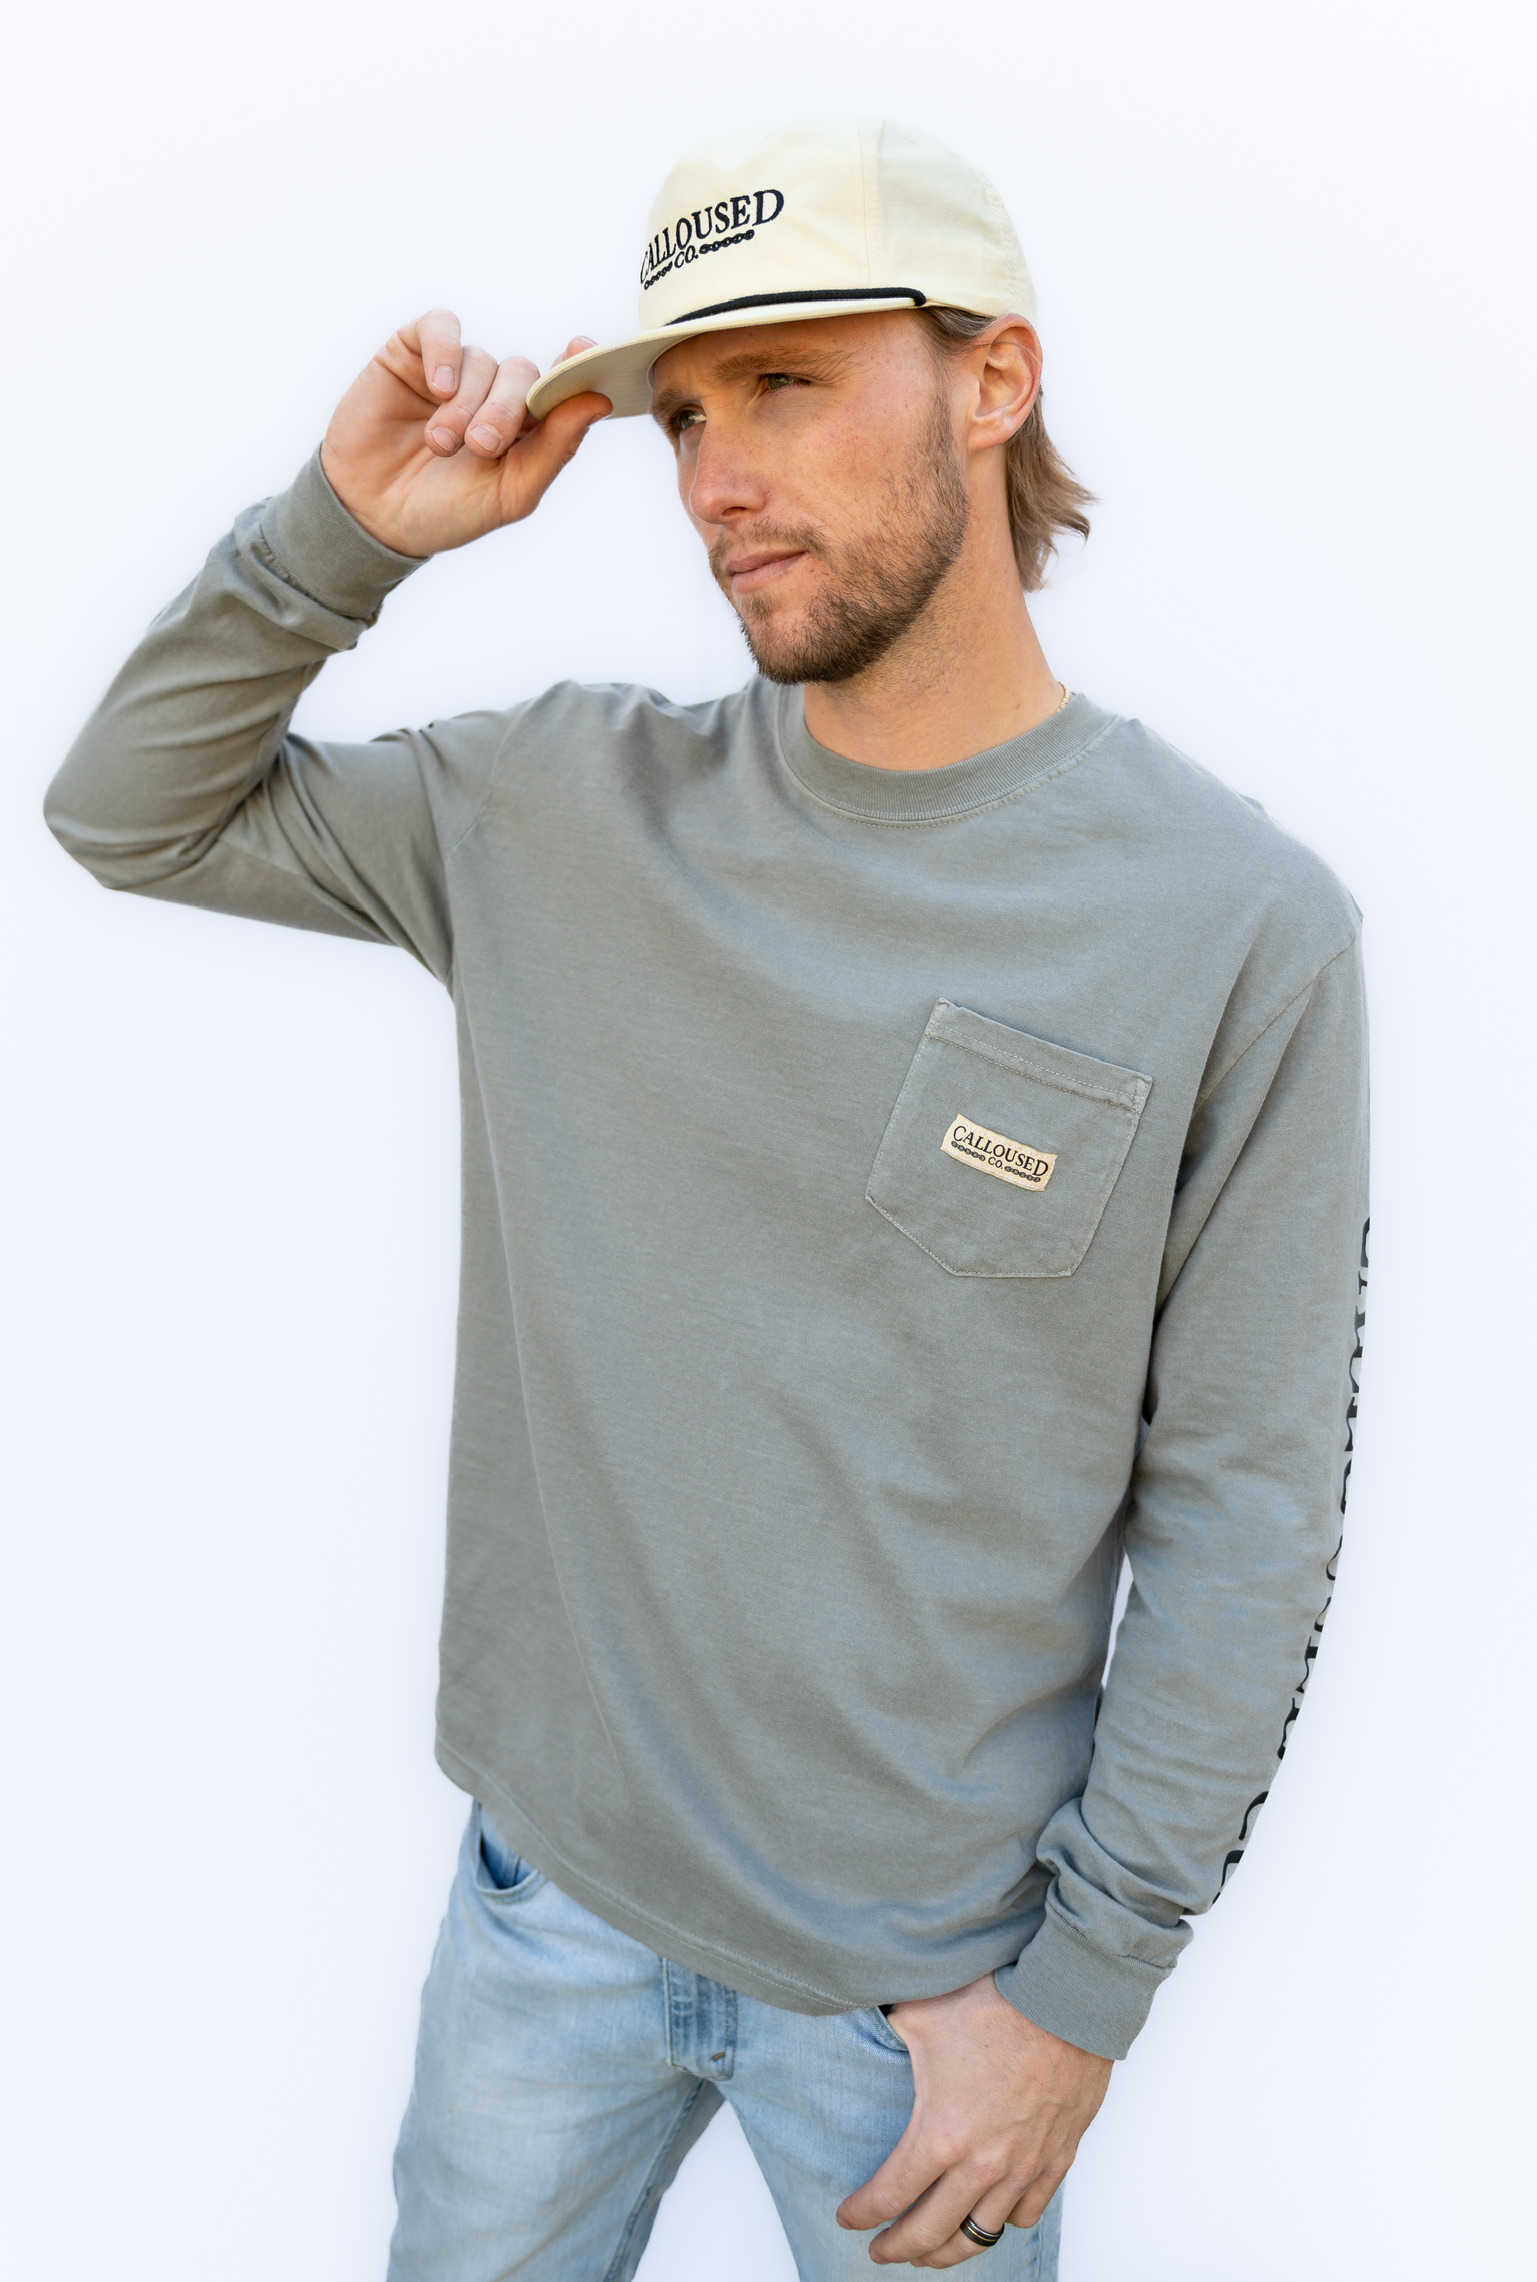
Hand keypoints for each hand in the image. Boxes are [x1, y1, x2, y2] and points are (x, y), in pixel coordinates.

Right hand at [319, 310, 610, 556]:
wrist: (371, 515)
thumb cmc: (445, 511)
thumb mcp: (509, 494)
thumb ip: (556, 449)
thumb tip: (599, 402)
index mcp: (526, 427)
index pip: (562, 386)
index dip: (577, 366)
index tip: (584, 353)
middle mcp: (493, 392)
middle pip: (522, 374)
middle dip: (505, 410)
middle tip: (481, 446)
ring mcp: (454, 371)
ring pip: (482, 360)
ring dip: (465, 404)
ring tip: (441, 444)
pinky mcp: (413, 352)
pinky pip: (442, 327)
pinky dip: (445, 352)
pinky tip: (438, 387)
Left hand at [837, 1973, 1111, 2266]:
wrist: (1065, 2002)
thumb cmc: (995, 2005)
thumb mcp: (921, 2014)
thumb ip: (889, 2029)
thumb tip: (869, 2020)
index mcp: (940, 2135)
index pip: (889, 2195)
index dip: (862, 2213)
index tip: (848, 2218)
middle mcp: (981, 2165)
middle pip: (929, 2232)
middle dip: (897, 2247)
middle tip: (880, 2251)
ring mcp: (1021, 2168)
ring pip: (979, 2235)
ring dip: (948, 2251)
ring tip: (929, 2253)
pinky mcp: (1056, 2161)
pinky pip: (1026, 2214)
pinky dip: (1004, 2223)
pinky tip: (989, 2217)